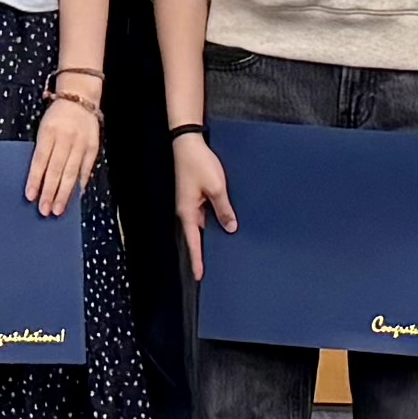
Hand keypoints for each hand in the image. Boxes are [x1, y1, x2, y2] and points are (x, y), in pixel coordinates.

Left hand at [25, 88, 100, 218]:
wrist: (80, 97)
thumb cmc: (56, 116)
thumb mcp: (43, 128)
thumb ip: (42, 150)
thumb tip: (37, 178)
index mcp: (48, 132)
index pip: (40, 160)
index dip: (35, 179)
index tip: (30, 196)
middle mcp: (65, 138)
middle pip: (56, 169)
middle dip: (50, 192)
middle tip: (45, 210)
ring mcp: (80, 143)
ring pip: (71, 172)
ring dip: (64, 193)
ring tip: (58, 208)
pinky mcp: (93, 146)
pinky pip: (86, 168)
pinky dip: (81, 182)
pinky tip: (76, 195)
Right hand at [172, 133, 236, 280]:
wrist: (188, 143)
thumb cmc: (198, 163)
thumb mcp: (216, 188)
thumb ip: (224, 210)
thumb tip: (230, 227)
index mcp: (187, 212)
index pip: (193, 242)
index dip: (197, 259)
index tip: (199, 275)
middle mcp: (186, 211)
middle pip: (196, 236)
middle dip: (203, 251)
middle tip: (211, 268)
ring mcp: (190, 203)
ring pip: (201, 225)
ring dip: (210, 235)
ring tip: (223, 248)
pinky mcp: (194, 196)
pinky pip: (204, 214)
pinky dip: (213, 220)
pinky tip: (224, 223)